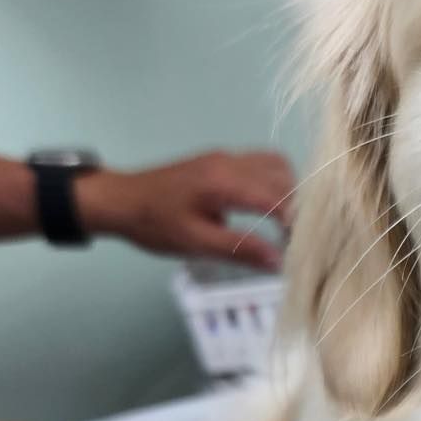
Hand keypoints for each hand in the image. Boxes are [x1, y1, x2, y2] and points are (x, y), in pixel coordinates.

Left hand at [75, 150, 295, 271]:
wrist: (118, 199)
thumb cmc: (154, 224)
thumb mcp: (196, 243)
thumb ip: (240, 250)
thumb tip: (279, 262)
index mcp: (224, 182)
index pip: (277, 198)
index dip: (296, 223)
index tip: (302, 248)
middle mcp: (230, 162)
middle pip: (283, 176)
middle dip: (297, 207)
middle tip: (297, 239)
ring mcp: (225, 157)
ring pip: (275, 164)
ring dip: (289, 191)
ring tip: (287, 223)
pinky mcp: (221, 160)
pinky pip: (261, 163)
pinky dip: (275, 182)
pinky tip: (270, 206)